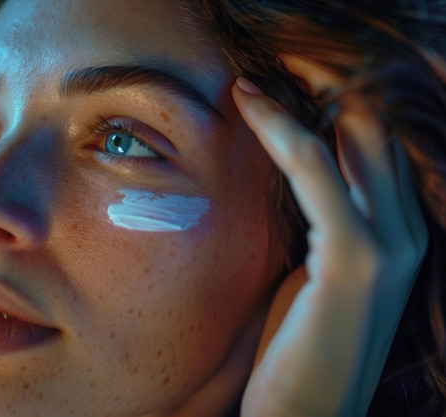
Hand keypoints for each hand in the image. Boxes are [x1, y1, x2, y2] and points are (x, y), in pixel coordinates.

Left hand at [234, 57, 427, 416]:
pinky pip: (315, 167)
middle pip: (372, 130)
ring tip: (245, 85)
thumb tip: (306, 174)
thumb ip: (325, 222)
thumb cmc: (302, 343)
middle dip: (323, 90)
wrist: (305, 413)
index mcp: (400, 233)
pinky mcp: (355, 259)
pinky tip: (247, 104)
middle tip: (268, 69)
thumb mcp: (317, 272)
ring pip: (350, 137)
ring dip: (296, 100)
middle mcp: (408, 232)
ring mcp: (390, 245)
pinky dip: (280, 128)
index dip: (334, 106)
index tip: (285, 83)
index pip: (375, 146)